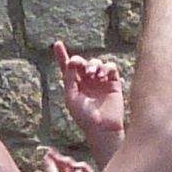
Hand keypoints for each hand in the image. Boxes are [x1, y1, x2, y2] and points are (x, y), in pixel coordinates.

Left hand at [51, 44, 129, 158]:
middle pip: (83, 62)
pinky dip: (107, 67)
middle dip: (81, 62)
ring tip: (94, 75)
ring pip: (97, 62)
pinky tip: (103, 76)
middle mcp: (87, 81)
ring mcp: (100, 81)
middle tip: (82, 68)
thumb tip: (72, 62)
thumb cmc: (84, 116)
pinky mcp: (113, 83)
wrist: (102, 128)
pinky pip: (111, 67)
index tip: (57, 44)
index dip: (61, 55)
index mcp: (74, 84)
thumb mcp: (71, 97)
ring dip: (94, 65)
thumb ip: (70, 79)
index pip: (67, 67)